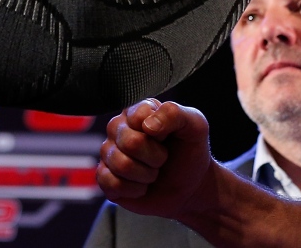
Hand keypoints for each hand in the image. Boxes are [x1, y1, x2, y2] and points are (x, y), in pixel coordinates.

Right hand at [96, 99, 214, 219]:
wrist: (190, 187)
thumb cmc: (190, 152)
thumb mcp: (195, 126)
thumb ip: (174, 114)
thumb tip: (147, 125)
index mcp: (138, 110)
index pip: (138, 117)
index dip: (159, 133)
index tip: (168, 138)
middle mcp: (118, 127)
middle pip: (130, 142)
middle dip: (155, 157)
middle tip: (162, 159)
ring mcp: (109, 152)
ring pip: (120, 165)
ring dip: (146, 175)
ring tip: (153, 172)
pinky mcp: (104, 177)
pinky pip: (110, 184)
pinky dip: (134, 190)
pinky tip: (141, 186)